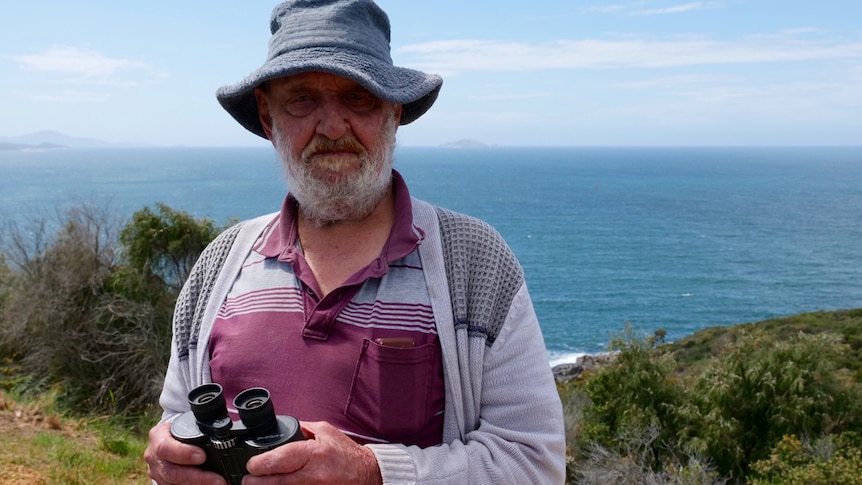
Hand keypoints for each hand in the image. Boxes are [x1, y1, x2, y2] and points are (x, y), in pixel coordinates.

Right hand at [143, 421, 226, 484]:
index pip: (165, 447)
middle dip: (196, 477)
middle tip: (218, 479)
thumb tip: (222, 430)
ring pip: (173, 484)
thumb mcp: (186, 425)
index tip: (202, 456)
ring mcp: (156, 472)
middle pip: (171, 472)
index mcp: (158, 436)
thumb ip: (199, 429)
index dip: (183, 454)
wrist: (169, 438)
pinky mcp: (162, 482)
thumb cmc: (180, 431)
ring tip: (218, 483)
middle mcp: (153, 456)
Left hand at [244, 421, 382, 484]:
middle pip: (274, 483)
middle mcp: (313, 476)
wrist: (367, 476)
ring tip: (257, 484)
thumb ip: (301, 429)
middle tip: (247, 479)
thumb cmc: (345, 454)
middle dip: (255, 482)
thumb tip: (278, 427)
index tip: (251, 465)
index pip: (278, 460)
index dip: (259, 464)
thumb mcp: (325, 432)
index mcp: (314, 454)